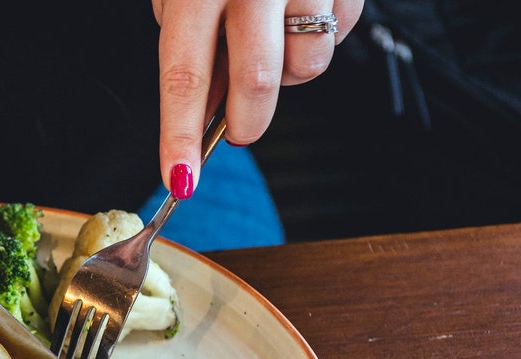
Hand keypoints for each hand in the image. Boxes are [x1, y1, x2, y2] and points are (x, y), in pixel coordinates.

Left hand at [152, 0, 362, 197]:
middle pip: (257, 83)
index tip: (180, 181)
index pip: (184, 75)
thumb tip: (207, 108)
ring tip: (272, 37)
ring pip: (306, 65)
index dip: (180, 135)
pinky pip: (340, 36)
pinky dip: (318, 37)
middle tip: (238, 129)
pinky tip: (302, 9)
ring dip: (288, 73)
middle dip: (247, 123)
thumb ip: (191, 42)